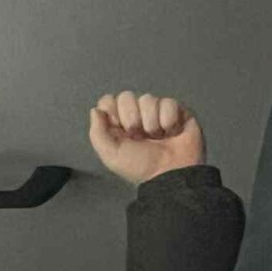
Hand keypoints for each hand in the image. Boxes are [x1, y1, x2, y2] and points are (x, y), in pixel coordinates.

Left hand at [89, 92, 204, 185]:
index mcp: (118, 125)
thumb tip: (95, 110)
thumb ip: (97, 133)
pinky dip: (168, 121)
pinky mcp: (175, 109)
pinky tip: (171, 133)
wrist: (169, 173)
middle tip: (139, 138)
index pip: (108, 101)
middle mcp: (136, 115)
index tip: (119, 130)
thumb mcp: (111, 155)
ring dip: (151, 123)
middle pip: (126, 97)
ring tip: (157, 138)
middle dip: (132, 119)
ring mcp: (155, 111)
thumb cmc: (141, 167)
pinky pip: (168, 103)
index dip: (112, 113)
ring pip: (148, 99)